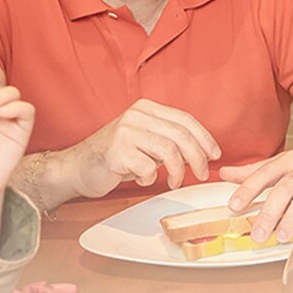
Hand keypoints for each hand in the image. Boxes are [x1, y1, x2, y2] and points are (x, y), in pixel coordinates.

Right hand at [57, 100, 221, 200]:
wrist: (77, 168)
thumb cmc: (114, 158)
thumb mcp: (144, 142)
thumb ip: (168, 140)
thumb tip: (202, 152)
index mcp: (146, 109)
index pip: (185, 119)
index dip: (204, 137)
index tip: (215, 154)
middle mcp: (136, 115)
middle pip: (181, 135)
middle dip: (198, 158)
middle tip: (202, 174)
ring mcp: (126, 131)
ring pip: (169, 151)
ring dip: (177, 172)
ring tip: (173, 182)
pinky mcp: (117, 150)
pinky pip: (148, 167)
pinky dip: (151, 178)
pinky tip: (143, 179)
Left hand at [217, 132, 292, 242]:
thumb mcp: (287, 160)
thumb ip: (257, 170)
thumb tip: (225, 174)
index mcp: (288, 161)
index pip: (264, 174)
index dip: (248, 189)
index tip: (234, 205)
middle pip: (284, 188)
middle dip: (270, 212)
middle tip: (258, 233)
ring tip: (282, 236)